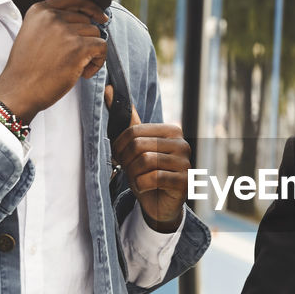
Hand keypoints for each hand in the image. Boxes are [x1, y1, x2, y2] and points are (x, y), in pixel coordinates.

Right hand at [0, 0, 109, 121]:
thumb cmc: (26, 68)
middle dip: (86, 40)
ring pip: (96, 34)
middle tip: (72, 60)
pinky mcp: (78, 47)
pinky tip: (84, 73)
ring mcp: (65, 31)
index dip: (90, 7)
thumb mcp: (32, 33)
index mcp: (40, 10)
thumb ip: (52, 23)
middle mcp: (52, 17)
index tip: (100, 17)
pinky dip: (98, 62)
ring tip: (76, 67)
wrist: (19, 90)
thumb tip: (84, 20)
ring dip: (91, 53)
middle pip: (87, 21)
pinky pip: (102, 47)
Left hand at [106, 85, 189, 232]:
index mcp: (172, 130)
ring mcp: (185, 163)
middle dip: (126, 161)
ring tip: (136, 179)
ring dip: (133, 174)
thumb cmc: (147, 172)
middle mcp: (182, 144)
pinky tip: (144, 188)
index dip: (119, 146)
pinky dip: (141, 185)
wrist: (161, 203)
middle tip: (127, 170)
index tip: (119, 157)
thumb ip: (126, 119)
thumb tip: (109, 90)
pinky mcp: (184, 182)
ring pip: (144, 162)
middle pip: (138, 146)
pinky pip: (152, 178)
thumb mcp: (137, 144)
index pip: (134, 131)